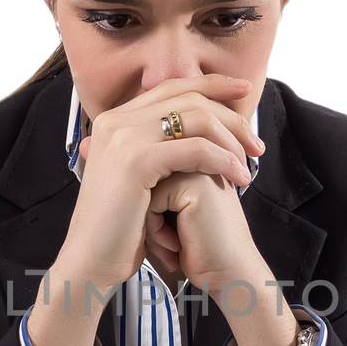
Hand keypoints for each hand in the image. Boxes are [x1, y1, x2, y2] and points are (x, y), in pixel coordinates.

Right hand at [57, 74, 259, 291]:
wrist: (90, 261)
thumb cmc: (118, 229)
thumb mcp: (137, 180)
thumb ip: (156, 151)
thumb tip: (192, 138)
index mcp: (115, 121)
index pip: (171, 87)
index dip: (212, 85)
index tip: (244, 91)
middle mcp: (116, 121)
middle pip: (188, 98)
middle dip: (231, 115)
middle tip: (256, 143)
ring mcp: (123, 138)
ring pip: (195, 118)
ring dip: (231, 139)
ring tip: (248, 164)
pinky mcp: (135, 161)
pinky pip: (194, 149)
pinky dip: (223, 160)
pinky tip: (238, 177)